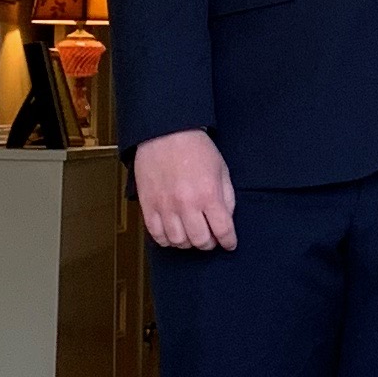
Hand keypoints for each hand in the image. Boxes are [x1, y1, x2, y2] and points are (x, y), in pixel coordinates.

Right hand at [135, 129, 236, 249]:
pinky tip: (173, 233)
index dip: (229, 241)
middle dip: (209, 244)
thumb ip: (226, 197)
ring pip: (178, 242)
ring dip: (188, 243)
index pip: (223, 231)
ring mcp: (165, 206)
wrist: (165, 132)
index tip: (229, 243)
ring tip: (191, 234)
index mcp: (209, 194)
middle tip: (210, 237)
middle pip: (200, 241)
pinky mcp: (148, 205)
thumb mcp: (221, 169)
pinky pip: (156, 234)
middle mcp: (187, 204)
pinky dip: (167, 240)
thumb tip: (226, 220)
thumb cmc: (195, 148)